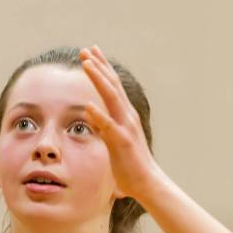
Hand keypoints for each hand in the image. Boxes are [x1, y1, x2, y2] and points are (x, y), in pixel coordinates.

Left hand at [79, 46, 156, 204]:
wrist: (148, 183)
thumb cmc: (131, 166)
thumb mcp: (115, 143)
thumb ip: (105, 128)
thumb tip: (91, 117)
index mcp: (125, 115)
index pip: (113, 86)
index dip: (102, 68)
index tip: (91, 54)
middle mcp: (127, 116)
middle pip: (112, 85)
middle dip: (98, 66)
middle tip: (85, 50)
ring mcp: (125, 127)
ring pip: (111, 98)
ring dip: (98, 79)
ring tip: (85, 63)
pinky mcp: (122, 142)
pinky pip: (108, 126)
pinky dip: (98, 114)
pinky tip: (87, 105)